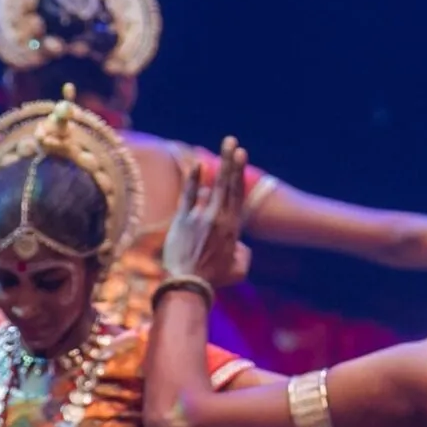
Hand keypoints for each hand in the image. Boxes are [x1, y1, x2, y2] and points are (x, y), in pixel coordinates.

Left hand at [163, 140, 253, 288]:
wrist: (188, 284)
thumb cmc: (214, 280)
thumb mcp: (239, 269)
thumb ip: (243, 253)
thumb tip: (238, 244)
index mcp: (233, 228)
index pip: (237, 194)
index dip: (239, 173)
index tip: (241, 155)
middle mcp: (219, 218)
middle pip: (227, 184)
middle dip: (232, 161)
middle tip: (233, 142)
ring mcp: (200, 217)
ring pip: (212, 186)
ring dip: (218, 166)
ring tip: (224, 147)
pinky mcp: (183, 220)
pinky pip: (188, 196)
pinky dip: (193, 180)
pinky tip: (196, 164)